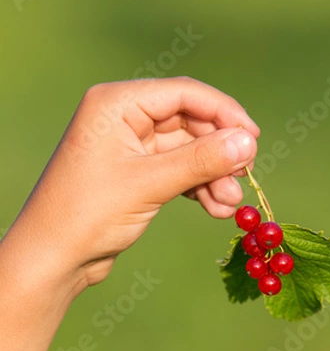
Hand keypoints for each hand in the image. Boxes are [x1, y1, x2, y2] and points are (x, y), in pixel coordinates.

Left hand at [5, 76, 258, 289]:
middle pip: (189, 123)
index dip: (223, 113)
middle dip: (218, 153)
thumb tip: (248, 142)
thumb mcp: (149, 184)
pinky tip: (215, 208)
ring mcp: (131, 146)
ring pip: (187, 151)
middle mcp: (124, 118)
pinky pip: (178, 171)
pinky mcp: (137, 173)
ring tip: (228, 205)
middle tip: (244, 178)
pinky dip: (198, 187)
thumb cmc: (89, 213)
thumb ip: (200, 161)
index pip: (183, 94)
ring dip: (212, 176)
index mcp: (117, 103)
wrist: (54, 257)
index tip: (254, 138)